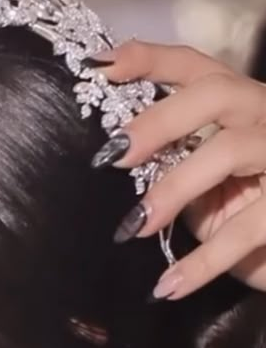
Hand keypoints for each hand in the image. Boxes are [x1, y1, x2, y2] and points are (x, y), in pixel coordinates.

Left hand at [91, 40, 265, 299]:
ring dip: (173, 188)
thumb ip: (170, 159)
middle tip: (112, 155)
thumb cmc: (242, 207)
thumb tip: (111, 158)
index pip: (194, 68)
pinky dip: (201, 263)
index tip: (98, 67)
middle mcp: (265, 115)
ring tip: (134, 227)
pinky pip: (246, 231)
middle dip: (158, 120)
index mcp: (238, 103)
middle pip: (214, 93)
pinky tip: (166, 287)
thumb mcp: (200, 179)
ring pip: (228, 152)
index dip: (148, 60)